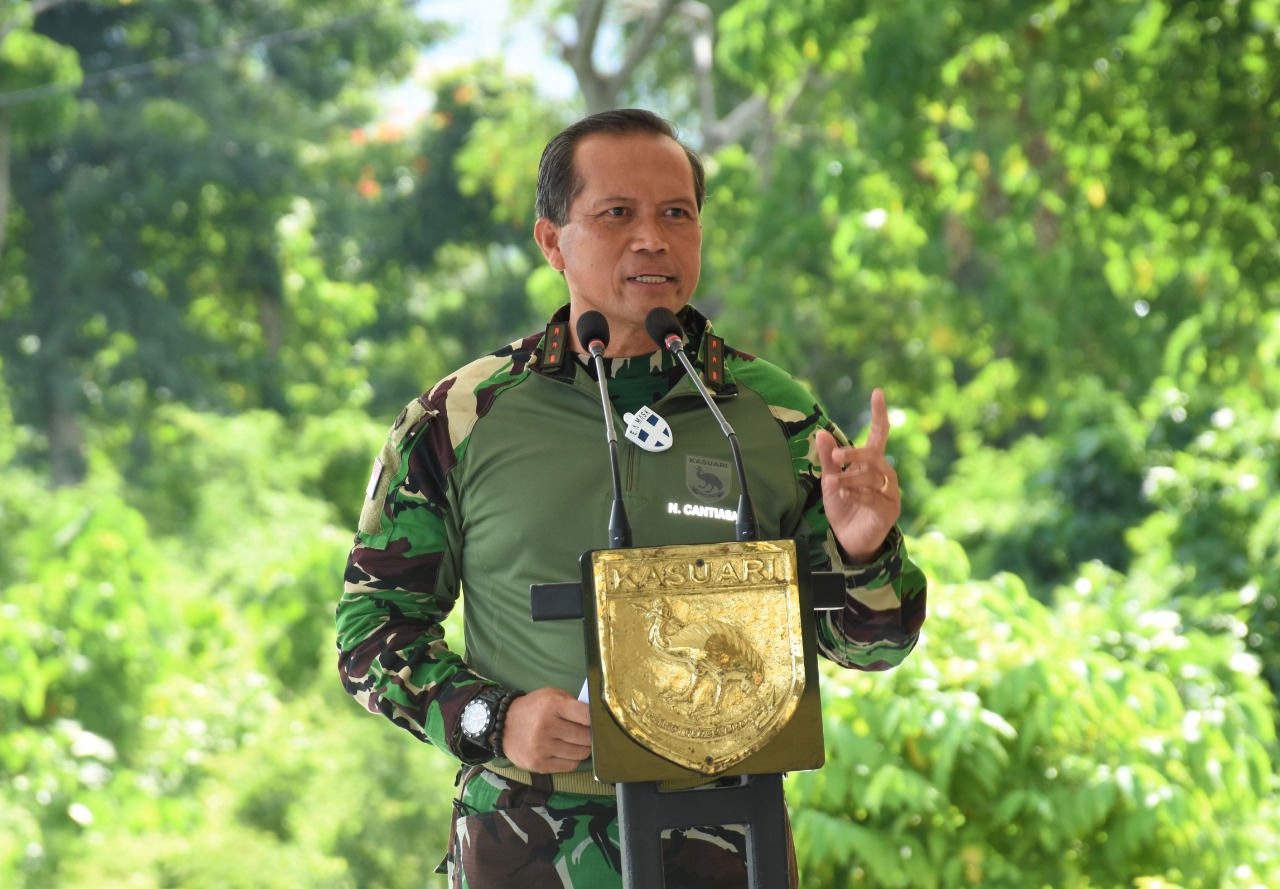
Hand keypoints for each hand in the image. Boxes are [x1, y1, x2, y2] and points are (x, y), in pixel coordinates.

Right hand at [502, 687, 591, 773]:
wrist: (501, 725)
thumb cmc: (533, 709)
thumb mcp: (551, 695)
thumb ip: (573, 703)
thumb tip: (595, 717)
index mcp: (552, 705)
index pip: (586, 716)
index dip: (597, 720)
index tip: (599, 722)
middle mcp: (546, 726)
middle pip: (586, 737)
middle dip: (591, 736)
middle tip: (589, 734)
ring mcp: (541, 747)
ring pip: (580, 753)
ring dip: (583, 749)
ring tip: (577, 743)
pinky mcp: (538, 764)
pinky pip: (569, 766)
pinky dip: (572, 759)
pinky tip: (567, 752)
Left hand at [815, 387, 899, 561]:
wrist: (849, 539)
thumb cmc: (843, 506)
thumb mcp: (831, 480)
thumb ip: (829, 459)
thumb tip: (821, 432)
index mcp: (871, 463)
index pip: (879, 434)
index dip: (878, 414)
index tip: (877, 393)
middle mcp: (884, 474)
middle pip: (873, 456)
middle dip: (855, 454)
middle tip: (836, 456)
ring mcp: (889, 492)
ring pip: (871, 478)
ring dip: (850, 479)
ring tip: (832, 484)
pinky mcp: (889, 510)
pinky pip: (874, 498)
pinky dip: (857, 494)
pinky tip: (844, 494)